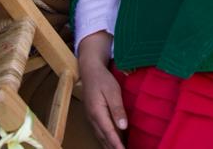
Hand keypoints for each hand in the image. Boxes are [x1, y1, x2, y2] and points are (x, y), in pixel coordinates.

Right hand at [78, 32, 126, 148]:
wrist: (89, 70)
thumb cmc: (102, 79)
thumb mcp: (112, 90)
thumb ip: (117, 109)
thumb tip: (123, 127)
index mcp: (97, 113)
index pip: (109, 133)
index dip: (117, 145)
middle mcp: (92, 118)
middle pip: (104, 138)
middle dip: (113, 148)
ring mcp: (91, 118)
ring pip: (101, 136)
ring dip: (109, 146)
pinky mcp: (93, 116)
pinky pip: (100, 132)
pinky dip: (107, 140)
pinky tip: (112, 143)